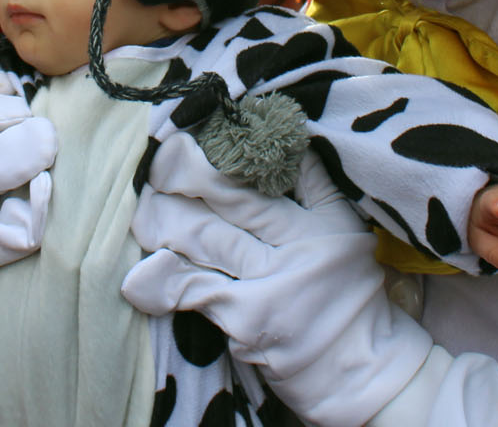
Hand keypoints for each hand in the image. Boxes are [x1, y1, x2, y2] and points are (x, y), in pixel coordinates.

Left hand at [122, 134, 431, 426]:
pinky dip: (164, 283)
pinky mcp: (246, 319)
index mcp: (322, 221)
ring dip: (167, 220)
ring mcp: (270, 284)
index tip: (207, 126)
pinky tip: (139, 278)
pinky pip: (196, 291)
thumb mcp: (344, 234)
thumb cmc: (345, 295)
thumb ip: (315, 188)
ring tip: (143, 209)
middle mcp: (297, 247)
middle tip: (162, 158)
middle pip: (234, 198)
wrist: (358, 370)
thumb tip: (286, 138)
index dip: (241, 147)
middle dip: (191, 172)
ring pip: (207, 238)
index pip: (285, 170)